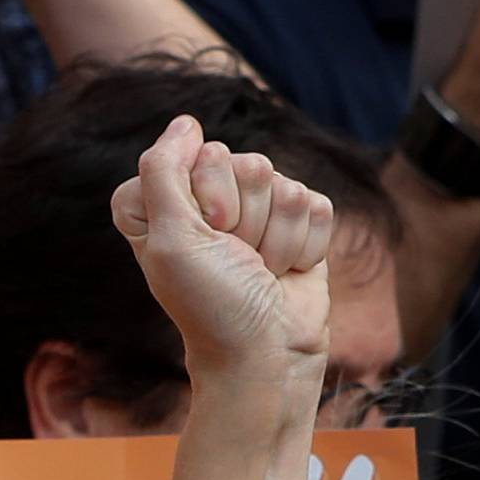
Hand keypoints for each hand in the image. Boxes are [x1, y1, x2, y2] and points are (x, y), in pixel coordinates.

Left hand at [111, 116, 334, 394]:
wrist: (268, 356)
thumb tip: (187, 123)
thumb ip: (163, 170)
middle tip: (237, 259)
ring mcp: (260, 211)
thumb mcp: (169, 240)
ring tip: (262, 272)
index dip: (205, 196)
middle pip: (244, 162)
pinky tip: (288, 273)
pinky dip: (306, 246)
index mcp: (168, 200)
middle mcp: (212, 200)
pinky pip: (316, 205)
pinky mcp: (300, 227)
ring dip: (278, 239)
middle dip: (247, 218)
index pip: (192, 152)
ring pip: (285, 184)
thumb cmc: (213, 307)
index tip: (207, 238)